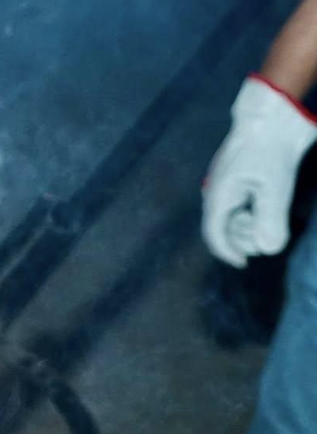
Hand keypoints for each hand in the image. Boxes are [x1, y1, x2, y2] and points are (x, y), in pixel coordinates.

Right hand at [202, 75, 316, 267]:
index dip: (228, 251)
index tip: (245, 262)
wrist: (273, 115)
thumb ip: (271, 220)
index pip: (214, 234)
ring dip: (250, 224)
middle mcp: (217, 194)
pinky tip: (266, 205)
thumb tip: (267, 249)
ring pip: (232, 218)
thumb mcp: (276, 187)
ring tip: (270, 215)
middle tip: (268, 232)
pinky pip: (238, 206)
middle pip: (223, 229)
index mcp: (219, 196)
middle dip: (245, 236)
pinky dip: (252, 212)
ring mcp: (225, 186)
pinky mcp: (237, 180)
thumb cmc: (271, 148)